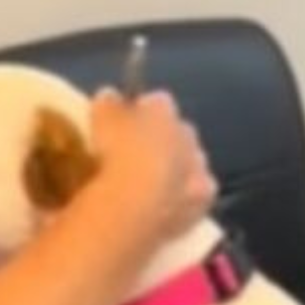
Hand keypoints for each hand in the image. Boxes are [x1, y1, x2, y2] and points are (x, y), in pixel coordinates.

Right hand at [87, 89, 216, 241]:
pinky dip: (183, 198)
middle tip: (139, 155)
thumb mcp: (100, 118)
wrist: (137, 203)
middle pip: (178, 130)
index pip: (157, 101)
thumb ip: (108, 103)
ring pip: (191, 162)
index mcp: (164, 109)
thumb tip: (110, 96)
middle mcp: (188, 133)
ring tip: (151, 185)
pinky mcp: (204, 199)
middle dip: (164, 139)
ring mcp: (199, 166)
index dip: (143, 110)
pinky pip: (195, 195)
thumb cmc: (116, 154)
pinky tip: (165, 208)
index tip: (128, 122)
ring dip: (177, 168)